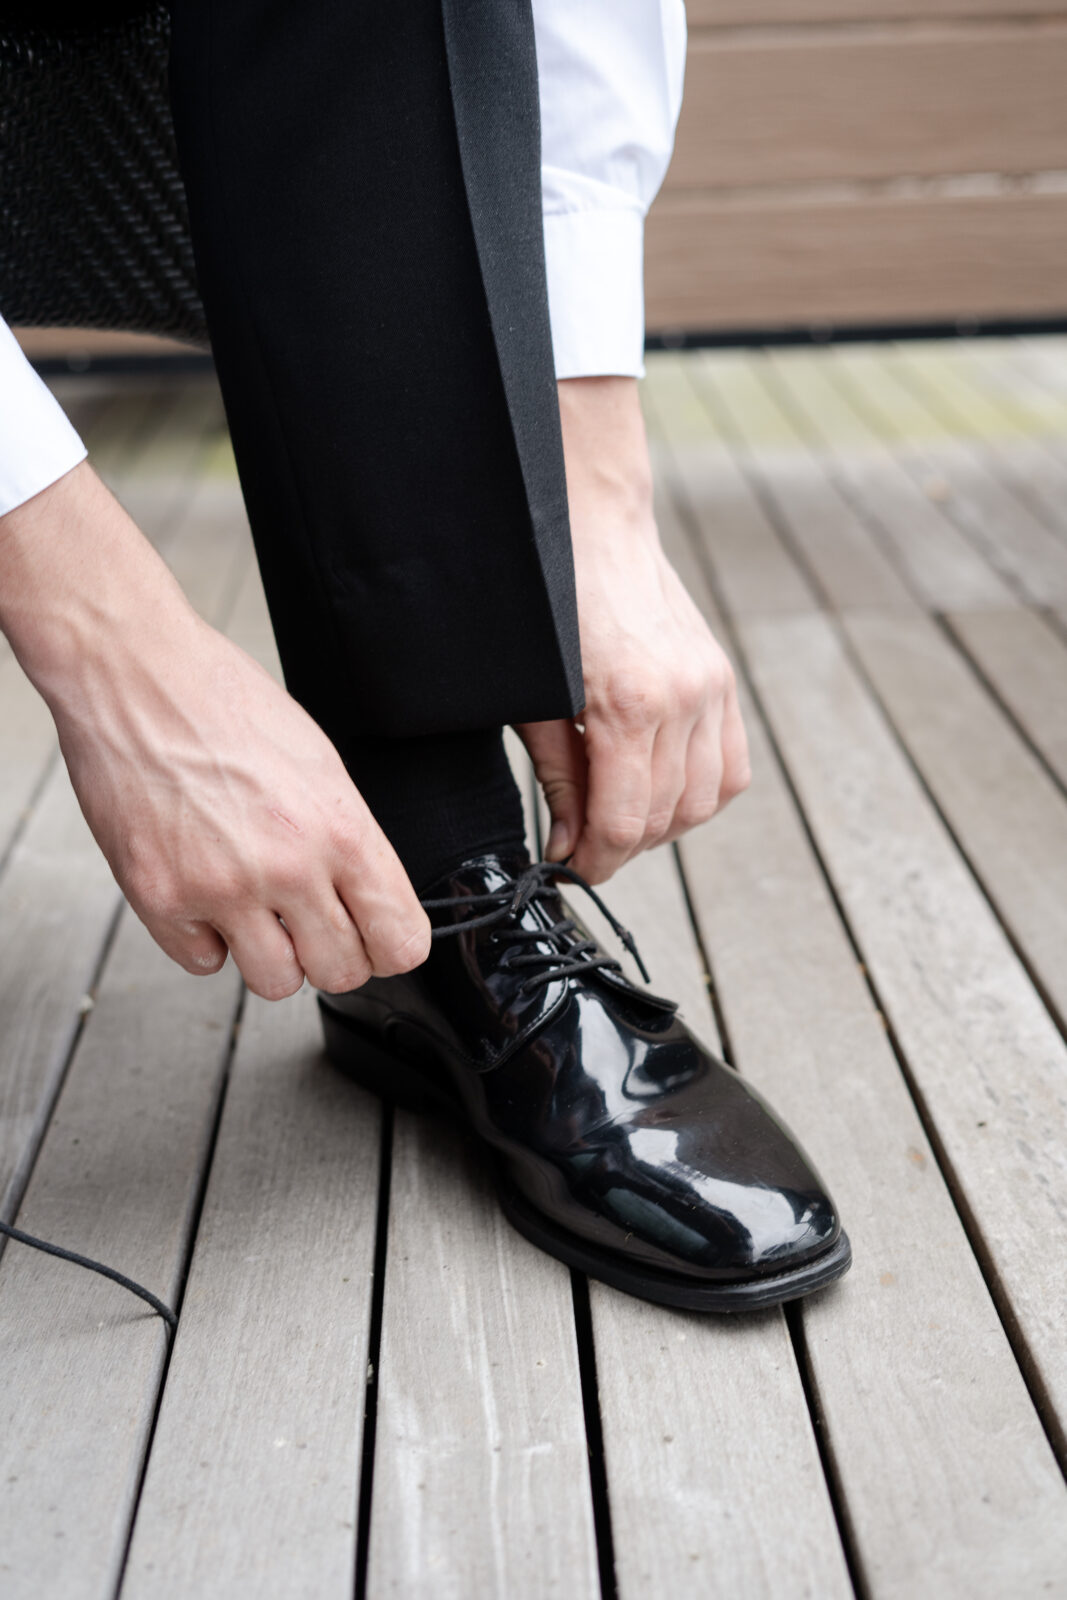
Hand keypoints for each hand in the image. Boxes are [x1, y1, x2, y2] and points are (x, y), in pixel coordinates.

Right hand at [0, 463, 430, 997]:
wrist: (135, 677)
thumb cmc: (223, 704)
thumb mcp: (320, 763)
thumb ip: (348, 839)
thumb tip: (370, 900)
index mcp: (339, 828)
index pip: (400, 940)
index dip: (390, 945)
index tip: (377, 937)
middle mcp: (286, 866)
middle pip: (341, 972)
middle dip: (330, 954)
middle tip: (311, 922)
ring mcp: (220, 888)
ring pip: (274, 982)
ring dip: (270, 953)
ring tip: (255, 906)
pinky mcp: (160, 898)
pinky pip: (204, 962)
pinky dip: (207, 938)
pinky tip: (204, 891)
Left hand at [516, 377, 749, 884]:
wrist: (590, 525)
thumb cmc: (548, 606)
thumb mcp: (534, 699)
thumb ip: (559, 774)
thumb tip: (567, 841)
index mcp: (629, 705)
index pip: (623, 821)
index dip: (594, 859)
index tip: (570, 866)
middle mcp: (683, 700)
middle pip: (664, 818)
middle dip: (621, 846)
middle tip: (583, 844)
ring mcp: (712, 688)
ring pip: (703, 802)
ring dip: (661, 825)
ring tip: (618, 818)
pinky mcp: (723, 679)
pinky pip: (731, 768)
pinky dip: (700, 794)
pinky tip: (661, 790)